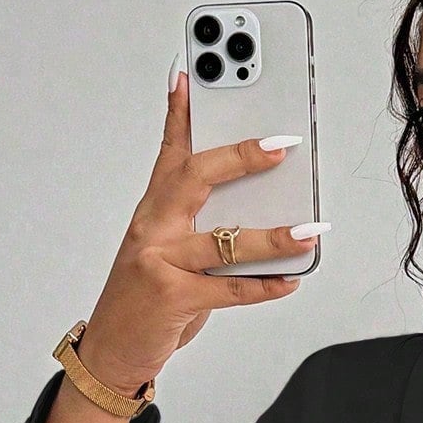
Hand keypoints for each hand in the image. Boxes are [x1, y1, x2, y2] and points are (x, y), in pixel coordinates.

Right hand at [74, 67, 324, 394]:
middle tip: (281, 145)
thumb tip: (262, 213)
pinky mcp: (173, 298)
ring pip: (223, 240)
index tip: (192, 73)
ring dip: (272, 236)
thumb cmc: (147, 298)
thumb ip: (202, 226)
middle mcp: (152, 228)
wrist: (113, 349)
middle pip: (196, 178)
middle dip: (241, 158)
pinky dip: (264, 286)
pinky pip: (229, 289)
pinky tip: (291, 280)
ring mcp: (159, 261)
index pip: (169, 151)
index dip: (180, 112)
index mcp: (152, 210)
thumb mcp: (165, 251)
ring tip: (308, 229)